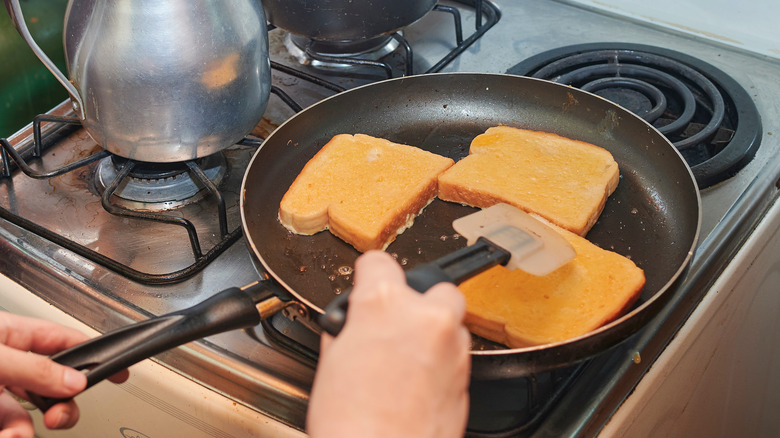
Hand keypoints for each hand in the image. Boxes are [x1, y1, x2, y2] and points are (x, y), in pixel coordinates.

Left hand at [0, 311, 126, 437]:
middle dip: (61, 403)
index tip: (117, 372)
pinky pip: (9, 426)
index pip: (61, 340)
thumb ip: (34, 368)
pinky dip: (13, 435)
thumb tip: (75, 381)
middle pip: (51, 383)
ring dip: (27, 429)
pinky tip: (9, 437)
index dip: (91, 354)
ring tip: (18, 435)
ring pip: (28, 411)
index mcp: (9, 334)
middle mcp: (6, 362)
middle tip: (60, 416)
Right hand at [307, 251, 470, 437]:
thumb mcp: (330, 362)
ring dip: (433, 333)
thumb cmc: (352, 423)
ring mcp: (451, 346)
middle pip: (433, 286)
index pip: (379, 263)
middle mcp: (425, 317)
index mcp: (383, 304)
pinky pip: (457, 353)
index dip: (369, 275)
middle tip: (394, 328)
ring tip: (405, 361)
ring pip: (451, 321)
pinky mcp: (467, 375)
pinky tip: (417, 382)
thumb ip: (349, 329)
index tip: (369, 281)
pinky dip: (442, 361)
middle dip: (417, 303)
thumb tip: (354, 325)